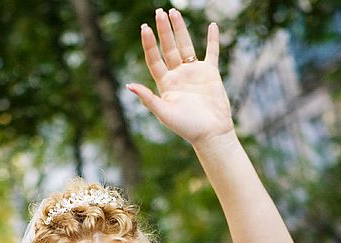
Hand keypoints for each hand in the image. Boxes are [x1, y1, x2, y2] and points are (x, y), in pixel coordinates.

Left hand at [127, 8, 234, 145]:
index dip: (149, 44)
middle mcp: (178, 76)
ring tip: (173, 12)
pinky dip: (212, 40)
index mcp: (165, 84)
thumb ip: (148, 98)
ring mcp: (194, 73)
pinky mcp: (210, 73)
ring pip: (186, 45)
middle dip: (163, 30)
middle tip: (158, 12)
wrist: (211, 133)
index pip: (154, 59)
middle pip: (168, 48)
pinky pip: (211, 52)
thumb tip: (129, 85)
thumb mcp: (163, 113)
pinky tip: (212, 26)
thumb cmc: (187, 127)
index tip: (145, 28)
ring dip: (180, 29)